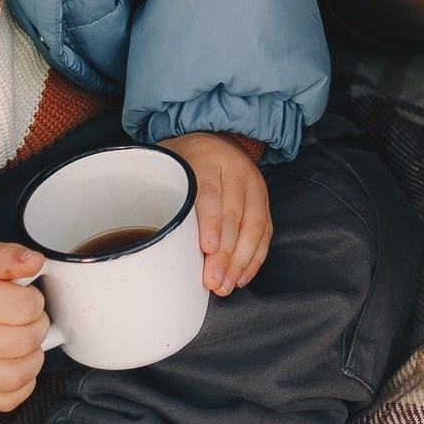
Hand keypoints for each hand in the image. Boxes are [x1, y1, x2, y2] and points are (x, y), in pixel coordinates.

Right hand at [0, 242, 50, 411]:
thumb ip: (7, 255)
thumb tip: (35, 262)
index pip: (27, 307)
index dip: (33, 298)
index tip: (21, 296)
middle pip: (27, 340)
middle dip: (37, 325)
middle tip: (25, 317)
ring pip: (19, 375)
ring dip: (33, 357)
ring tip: (23, 341)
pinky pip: (7, 400)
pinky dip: (22, 385)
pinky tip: (16, 364)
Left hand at [163, 131, 271, 294]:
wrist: (213, 139)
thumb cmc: (183, 162)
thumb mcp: (168, 168)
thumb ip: (166, 197)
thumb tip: (159, 243)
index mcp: (206, 158)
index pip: (209, 192)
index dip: (210, 222)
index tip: (207, 248)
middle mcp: (235, 170)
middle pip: (234, 214)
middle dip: (225, 252)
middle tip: (213, 280)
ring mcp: (253, 185)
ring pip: (254, 225)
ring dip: (241, 260)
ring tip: (227, 284)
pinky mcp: (264, 200)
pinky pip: (265, 231)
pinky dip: (255, 257)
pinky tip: (241, 274)